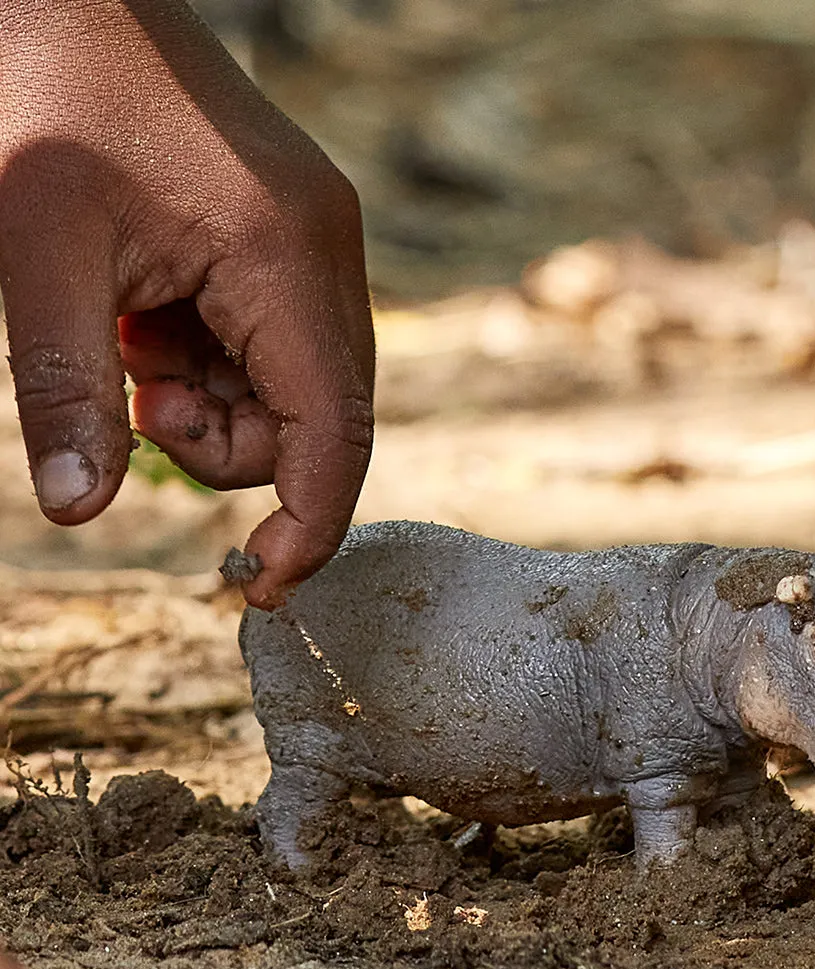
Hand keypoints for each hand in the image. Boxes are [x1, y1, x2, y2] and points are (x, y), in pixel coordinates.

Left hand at [0, 0, 374, 607]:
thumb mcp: (35, 248)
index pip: (335, 433)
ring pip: (300, 389)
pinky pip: (279, 344)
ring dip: (218, 403)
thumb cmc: (42, 92)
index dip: (309, 526)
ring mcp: (318, 242)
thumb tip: (79, 514)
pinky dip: (218, 363)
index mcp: (286, 257)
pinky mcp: (295, 237)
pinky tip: (156, 316)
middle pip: (321, 420)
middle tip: (139, 399)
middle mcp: (328, 253)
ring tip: (135, 343)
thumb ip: (64, 389)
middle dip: (230, 448)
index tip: (261, 587)